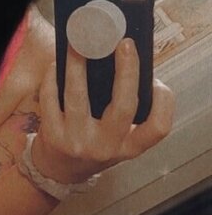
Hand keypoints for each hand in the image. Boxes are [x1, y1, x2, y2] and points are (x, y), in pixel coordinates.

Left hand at [32, 38, 174, 183]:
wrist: (57, 170)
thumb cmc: (93, 144)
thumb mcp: (118, 138)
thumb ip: (127, 110)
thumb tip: (129, 63)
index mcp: (128, 147)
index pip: (157, 128)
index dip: (164, 103)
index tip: (157, 80)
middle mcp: (106, 147)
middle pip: (123, 106)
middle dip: (126, 72)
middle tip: (124, 45)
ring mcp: (77, 142)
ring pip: (78, 96)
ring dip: (78, 66)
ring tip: (79, 44)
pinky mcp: (52, 135)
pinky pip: (51, 98)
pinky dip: (53, 77)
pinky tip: (58, 64)